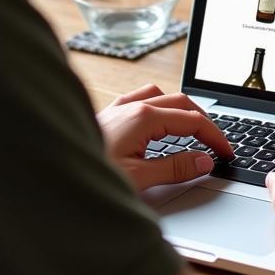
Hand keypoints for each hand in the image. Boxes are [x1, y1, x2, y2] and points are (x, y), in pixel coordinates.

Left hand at [97, 84, 232, 191]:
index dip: (215, 136)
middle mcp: (131, 106)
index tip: (226, 153)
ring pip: (160, 96)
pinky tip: (155, 123)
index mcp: (143, 117)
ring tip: (192, 131)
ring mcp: (118, 108)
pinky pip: (140, 99)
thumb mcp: (139, 178)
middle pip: (181, 103)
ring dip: (180, 110)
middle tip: (216, 144)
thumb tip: (204, 161)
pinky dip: (157, 107)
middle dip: (204, 121)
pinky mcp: (107, 115)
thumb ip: (175, 168)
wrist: (48, 174)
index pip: (192, 120)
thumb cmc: (88, 174)